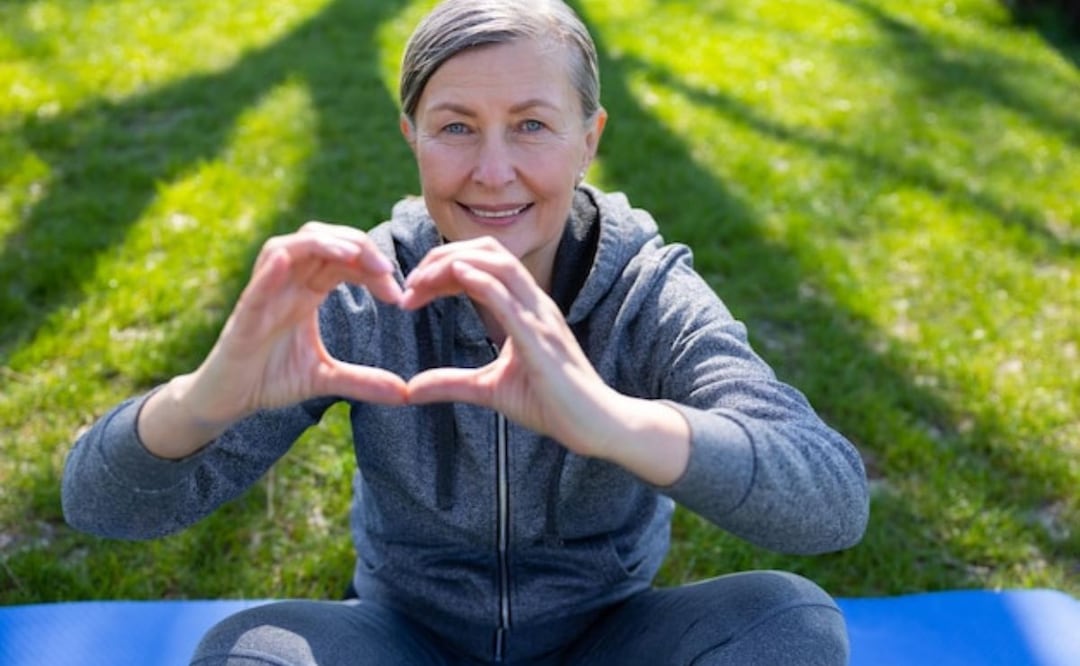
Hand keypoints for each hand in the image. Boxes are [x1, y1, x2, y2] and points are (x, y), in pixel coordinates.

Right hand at [141, 222, 407, 457]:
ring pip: (288, 248)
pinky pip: (255, 286)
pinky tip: (286, 261)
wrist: (227, 401)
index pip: (344, 261)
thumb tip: (405, 394)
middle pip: (321, 242)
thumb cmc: (270, 378)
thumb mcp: (325, 378)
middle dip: (356, 247)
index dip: (373, 269)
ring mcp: (263, 296)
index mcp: (307, 291)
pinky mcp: (243, 317)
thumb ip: (363, 381)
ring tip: (351, 255)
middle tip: (386, 270)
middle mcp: (286, 284)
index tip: (400, 295)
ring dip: (320, 245)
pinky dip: (270, 271)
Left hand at [399, 237, 623, 457]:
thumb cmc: (551, 404)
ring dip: (453, 264)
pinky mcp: (539, 338)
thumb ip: (450, 383)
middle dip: (443, 257)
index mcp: (525, 308)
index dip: (443, 268)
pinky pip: (509, 297)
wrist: (593, 425)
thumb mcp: (489, 390)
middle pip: (488, 251)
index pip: (483, 264)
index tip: (411, 292)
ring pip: (499, 264)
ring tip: (421, 281)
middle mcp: (534, 303)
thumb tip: (410, 389)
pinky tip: (455, 275)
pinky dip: (481, 280)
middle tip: (409, 284)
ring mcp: (539, 317)